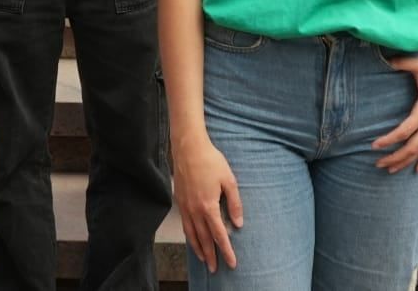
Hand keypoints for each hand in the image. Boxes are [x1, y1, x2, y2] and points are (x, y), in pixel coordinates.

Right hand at [173, 136, 242, 272]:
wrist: (188, 148)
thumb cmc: (210, 161)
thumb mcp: (229, 180)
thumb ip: (234, 203)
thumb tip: (238, 223)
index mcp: (208, 206)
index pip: (219, 234)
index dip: (226, 250)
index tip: (231, 262)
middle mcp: (195, 210)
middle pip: (204, 239)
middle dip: (211, 255)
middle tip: (216, 269)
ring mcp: (185, 206)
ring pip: (192, 234)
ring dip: (198, 249)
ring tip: (204, 260)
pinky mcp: (180, 201)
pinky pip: (185, 225)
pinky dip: (189, 236)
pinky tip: (193, 239)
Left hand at [373, 53, 417, 172]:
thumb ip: (402, 63)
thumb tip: (386, 60)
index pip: (404, 131)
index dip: (389, 140)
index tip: (374, 145)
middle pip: (412, 147)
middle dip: (395, 157)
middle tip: (378, 163)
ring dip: (407, 161)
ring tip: (391, 169)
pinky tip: (417, 169)